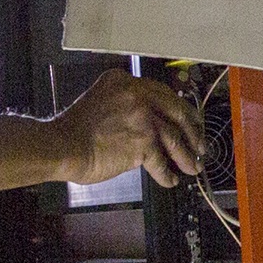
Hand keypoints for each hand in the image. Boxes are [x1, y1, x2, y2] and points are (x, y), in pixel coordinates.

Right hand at [55, 69, 203, 187]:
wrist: (62, 145)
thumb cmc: (74, 129)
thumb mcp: (100, 100)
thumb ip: (125, 104)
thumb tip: (148, 122)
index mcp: (125, 82)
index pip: (163, 93)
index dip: (180, 109)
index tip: (189, 119)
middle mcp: (138, 95)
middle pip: (176, 112)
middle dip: (193, 131)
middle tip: (200, 144)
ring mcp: (143, 118)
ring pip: (175, 138)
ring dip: (187, 156)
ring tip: (193, 167)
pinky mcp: (144, 143)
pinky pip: (162, 161)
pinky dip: (167, 174)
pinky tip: (170, 180)